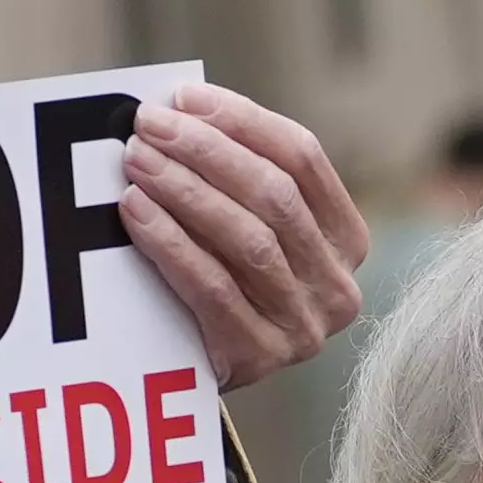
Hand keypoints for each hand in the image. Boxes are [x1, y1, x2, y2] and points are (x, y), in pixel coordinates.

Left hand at [121, 81, 369, 387]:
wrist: (196, 384)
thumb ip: (233, 178)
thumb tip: (179, 108)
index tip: (183, 99)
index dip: (243, 121)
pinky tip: (135, 212)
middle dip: (207, 151)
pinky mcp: (260, 358)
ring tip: (137, 161)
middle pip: (276, 195)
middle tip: (149, 126)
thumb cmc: (219, 285)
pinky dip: (172, 243)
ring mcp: (304, 327)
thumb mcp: (246, 229)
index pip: (304, 158)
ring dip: (186, 190)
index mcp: (347, 239)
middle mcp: (338, 285)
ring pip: (248, 239)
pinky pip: (214, 288)